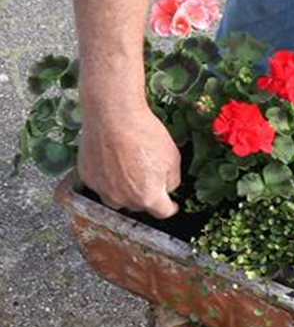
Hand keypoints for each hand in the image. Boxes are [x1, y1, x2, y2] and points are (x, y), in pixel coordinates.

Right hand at [78, 91, 180, 218]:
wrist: (113, 115)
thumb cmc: (144, 134)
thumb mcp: (173, 158)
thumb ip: (172, 180)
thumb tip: (167, 187)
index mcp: (148, 197)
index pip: (163, 212)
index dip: (170, 207)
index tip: (171, 204)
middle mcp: (124, 199)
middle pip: (139, 205)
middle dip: (146, 195)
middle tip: (149, 176)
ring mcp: (103, 189)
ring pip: (118, 197)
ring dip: (126, 190)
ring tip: (129, 168)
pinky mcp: (88, 177)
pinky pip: (101, 184)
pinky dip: (108, 178)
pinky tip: (113, 160)